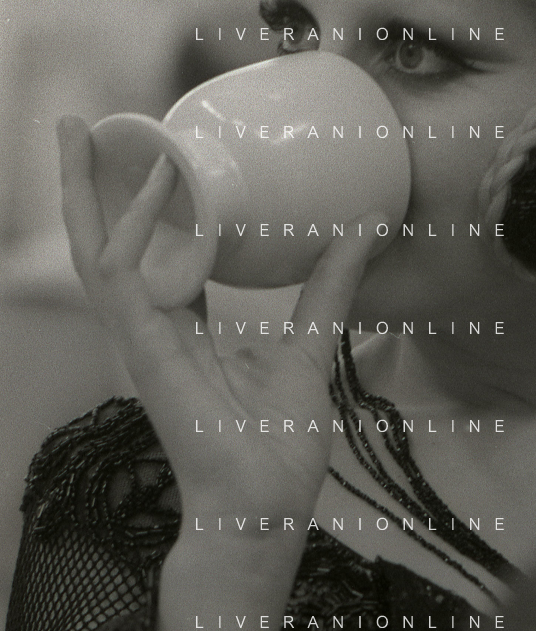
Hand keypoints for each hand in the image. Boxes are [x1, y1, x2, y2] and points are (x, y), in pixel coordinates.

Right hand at [57, 115, 383, 530]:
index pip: (149, 248)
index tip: (150, 150)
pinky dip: (130, 227)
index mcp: (181, 324)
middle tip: (80, 123)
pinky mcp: (142, 347)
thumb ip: (327, 288)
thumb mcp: (311, 345)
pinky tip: (153, 182)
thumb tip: (364, 229)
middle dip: (88, 182)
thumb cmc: (278, 444)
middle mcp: (150, 323)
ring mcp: (139, 335)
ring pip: (93, 248)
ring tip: (76, 130)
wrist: (264, 507)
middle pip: (105, 239)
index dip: (143, 200)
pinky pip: (120, 277)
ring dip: (83, 188)